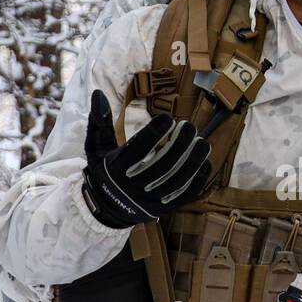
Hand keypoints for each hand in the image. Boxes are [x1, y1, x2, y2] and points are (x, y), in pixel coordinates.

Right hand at [81, 89, 211, 228]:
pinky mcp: (164, 208)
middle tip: (189, 126)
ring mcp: (151, 200)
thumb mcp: (96, 148)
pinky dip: (198, 179)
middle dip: (179, 144)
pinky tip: (205, 163)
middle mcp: (133, 187)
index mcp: (116, 170)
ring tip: (202, 142)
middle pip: (161, 165)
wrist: (108, 208)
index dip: (154, 133)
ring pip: (177, 180)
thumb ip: (99, 122)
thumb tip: (98, 93)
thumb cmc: (104, 172)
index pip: (137, 150)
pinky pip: (185, 195)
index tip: (168, 118)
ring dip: (193, 160)